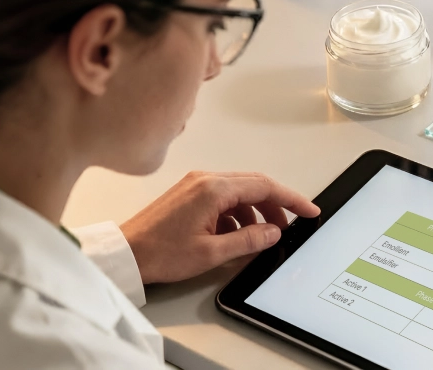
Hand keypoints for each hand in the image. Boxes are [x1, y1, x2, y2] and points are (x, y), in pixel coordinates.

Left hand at [120, 171, 319, 284]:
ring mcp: (196, 184)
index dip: (291, 199)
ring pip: (240, 191)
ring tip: (263, 235)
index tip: (308, 210)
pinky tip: (238, 234)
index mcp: (214, 189)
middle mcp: (206, 179)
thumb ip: (248, 240)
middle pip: (254, 185)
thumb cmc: (160, 252)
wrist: (124, 253)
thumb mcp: (212, 253)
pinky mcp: (189, 193)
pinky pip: (224, 197)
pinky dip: (238, 213)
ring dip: (256, 210)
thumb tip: (273, 232)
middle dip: (276, 205)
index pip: (265, 187)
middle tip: (290, 225)